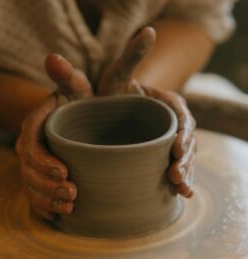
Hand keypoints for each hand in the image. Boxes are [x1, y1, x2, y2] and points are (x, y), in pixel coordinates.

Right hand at [16, 54, 92, 220]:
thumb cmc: (81, 101)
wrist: (81, 117)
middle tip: (72, 195)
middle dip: (47, 186)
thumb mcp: (77, 86)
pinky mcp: (43, 178)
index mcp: (36, 126)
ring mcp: (36, 165)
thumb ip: (67, 76)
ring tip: (69, 208)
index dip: (43, 162)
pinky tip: (58, 217)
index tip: (64, 172)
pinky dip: (45, 208)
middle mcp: (32, 147)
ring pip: (32, 187)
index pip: (31, 147)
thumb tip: (53, 58)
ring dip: (47, 200)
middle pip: (29, 172)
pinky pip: (37, 196)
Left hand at [98, 27, 195, 196]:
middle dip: (185, 159)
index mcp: (164, 102)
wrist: (106, 107)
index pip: (181, 116)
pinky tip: (179, 192)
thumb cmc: (112, 90)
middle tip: (176, 176)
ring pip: (183, 156)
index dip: (183, 132)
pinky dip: (178, 178)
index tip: (177, 148)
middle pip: (186, 139)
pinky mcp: (159, 152)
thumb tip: (143, 31)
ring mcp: (165, 138)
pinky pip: (174, 165)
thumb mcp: (117, 73)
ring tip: (181, 188)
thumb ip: (129, 56)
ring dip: (185, 172)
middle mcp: (169, 121)